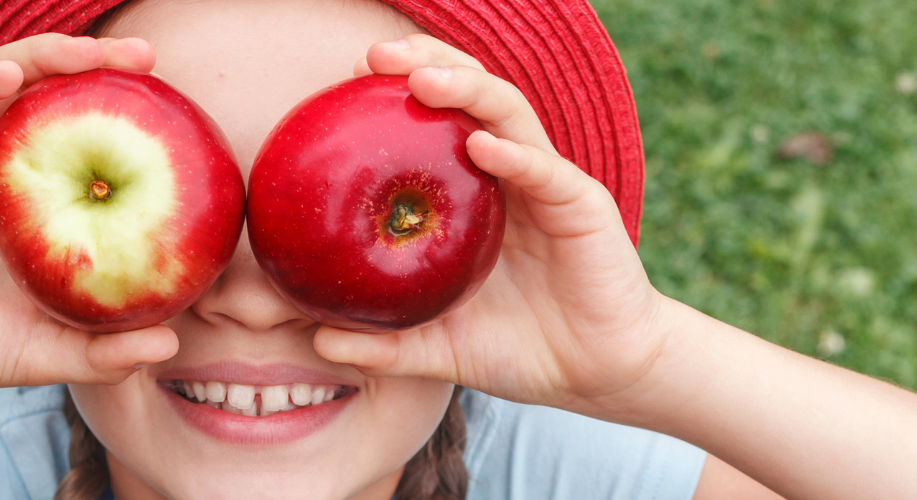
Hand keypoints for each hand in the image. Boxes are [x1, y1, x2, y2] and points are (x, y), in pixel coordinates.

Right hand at [0, 34, 177, 401]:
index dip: (133, 124)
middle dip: (103, 66)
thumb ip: (101, 352)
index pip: (92, 145)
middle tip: (148, 58)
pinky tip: (12, 73)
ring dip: (53, 55)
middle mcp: (3, 167)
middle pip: (58, 98)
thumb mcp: (40, 352)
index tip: (185, 118)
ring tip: (94, 53)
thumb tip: (172, 345)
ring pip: (11, 80)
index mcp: (38, 204)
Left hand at [317, 35, 673, 413]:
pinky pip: (546, 171)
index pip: (440, 119)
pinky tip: (481, 145)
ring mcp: (549, 185)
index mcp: (478, 193)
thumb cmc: (523, 350)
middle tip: (374, 57)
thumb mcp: (442, 347)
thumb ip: (387, 343)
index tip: (347, 79)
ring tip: (421, 79)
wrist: (598, 375)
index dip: (399, 90)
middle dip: (427, 62)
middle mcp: (512, 173)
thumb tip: (318, 341)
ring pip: (509, 114)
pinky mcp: (582, 207)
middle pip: (472, 96)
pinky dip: (513, 154)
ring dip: (466, 88)